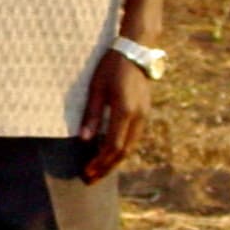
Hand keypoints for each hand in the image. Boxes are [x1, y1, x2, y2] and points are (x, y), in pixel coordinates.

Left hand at [77, 49, 150, 184]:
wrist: (136, 50)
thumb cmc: (111, 66)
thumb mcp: (96, 88)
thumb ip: (91, 115)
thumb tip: (84, 140)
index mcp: (124, 110)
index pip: (113, 146)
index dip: (99, 162)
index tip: (86, 172)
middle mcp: (138, 116)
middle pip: (123, 152)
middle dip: (106, 168)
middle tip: (91, 179)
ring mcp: (144, 115)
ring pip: (131, 146)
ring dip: (114, 161)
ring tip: (99, 171)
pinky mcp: (145, 112)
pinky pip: (134, 137)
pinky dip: (122, 150)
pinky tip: (110, 154)